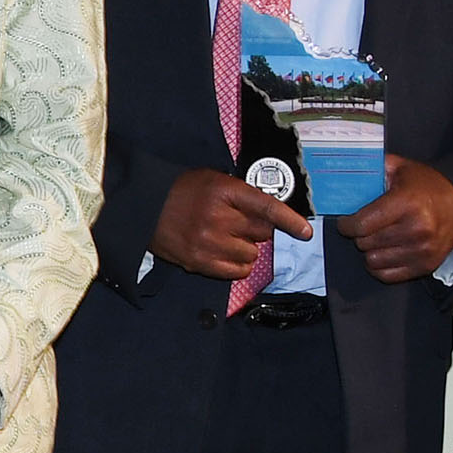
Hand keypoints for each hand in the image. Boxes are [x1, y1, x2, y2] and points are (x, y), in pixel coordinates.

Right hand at [150, 167, 311, 282]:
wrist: (146, 206)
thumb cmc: (184, 191)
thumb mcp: (214, 181)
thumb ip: (242, 197)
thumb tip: (271, 220)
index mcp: (225, 191)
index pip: (266, 207)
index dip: (290, 221)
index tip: (306, 232)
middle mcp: (218, 217)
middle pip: (261, 233)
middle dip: (255, 230)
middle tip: (237, 224)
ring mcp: (208, 242)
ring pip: (251, 255)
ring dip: (246, 249)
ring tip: (227, 239)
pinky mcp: (199, 262)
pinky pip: (236, 271)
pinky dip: (238, 266)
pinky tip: (224, 254)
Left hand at [338, 153, 452, 285]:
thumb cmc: (427, 185)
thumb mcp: (401, 168)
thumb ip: (373, 168)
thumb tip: (345, 175)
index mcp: (407, 203)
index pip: (362, 225)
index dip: (347, 225)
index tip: (346, 222)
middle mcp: (416, 229)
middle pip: (365, 243)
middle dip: (359, 235)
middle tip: (364, 227)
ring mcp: (422, 250)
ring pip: (373, 261)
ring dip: (369, 250)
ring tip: (376, 238)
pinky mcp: (426, 266)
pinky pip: (386, 275)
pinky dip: (379, 266)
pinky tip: (383, 252)